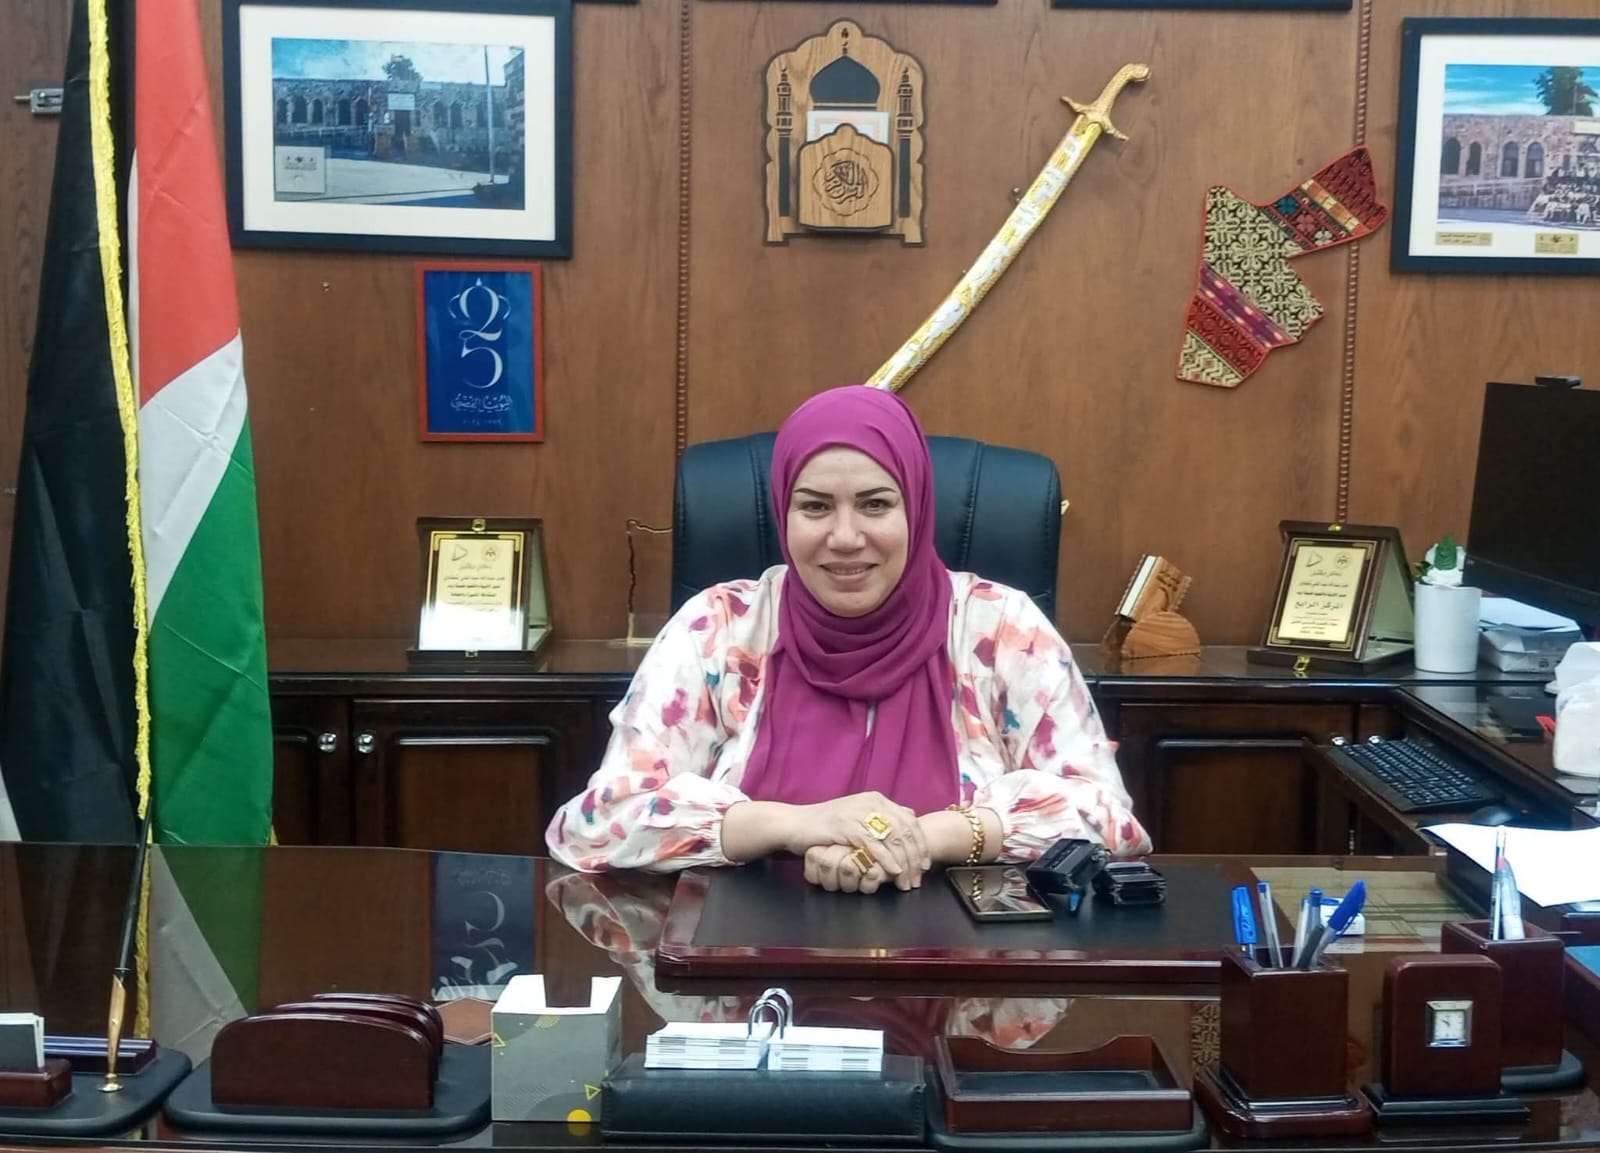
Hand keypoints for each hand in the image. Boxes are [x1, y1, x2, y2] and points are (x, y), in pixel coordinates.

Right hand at [797, 791, 929, 889]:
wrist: (795, 824)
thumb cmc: (826, 827)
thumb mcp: (857, 818)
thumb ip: (881, 818)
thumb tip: (910, 817)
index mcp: (876, 800)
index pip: (909, 821)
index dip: (920, 844)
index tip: (925, 865)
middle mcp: (871, 802)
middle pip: (904, 830)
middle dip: (915, 857)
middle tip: (918, 878)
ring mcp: (859, 812)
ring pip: (892, 838)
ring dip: (904, 863)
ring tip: (906, 881)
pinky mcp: (847, 825)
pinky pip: (874, 844)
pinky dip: (886, 859)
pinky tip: (893, 871)